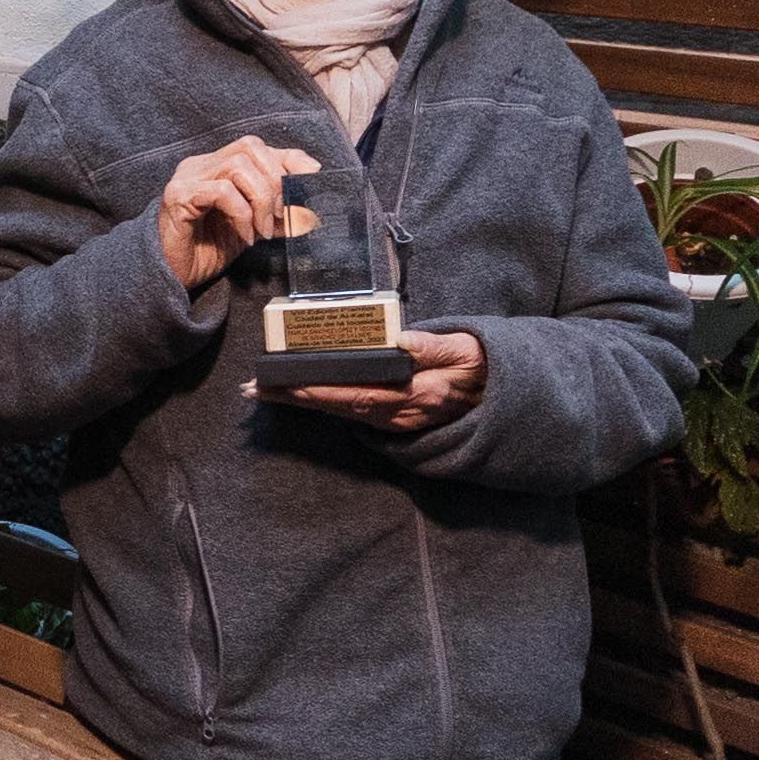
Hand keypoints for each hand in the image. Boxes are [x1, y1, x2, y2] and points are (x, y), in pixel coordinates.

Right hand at [155, 136, 323, 290]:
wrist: (170, 277)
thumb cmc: (207, 252)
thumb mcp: (252, 227)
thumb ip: (275, 212)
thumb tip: (307, 206)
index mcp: (217, 166)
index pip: (258, 147)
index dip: (289, 159)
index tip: (312, 179)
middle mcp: (201, 165)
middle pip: (250, 148)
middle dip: (276, 183)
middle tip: (280, 218)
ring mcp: (187, 177)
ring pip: (238, 165)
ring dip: (261, 200)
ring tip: (262, 231)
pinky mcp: (178, 196)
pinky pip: (222, 191)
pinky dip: (242, 214)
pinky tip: (244, 236)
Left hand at [255, 329, 486, 431]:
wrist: (504, 398)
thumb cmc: (483, 366)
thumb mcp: (467, 349)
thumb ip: (433, 346)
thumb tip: (401, 339)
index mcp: (414, 394)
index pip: (356, 393)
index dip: (317, 389)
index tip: (284, 383)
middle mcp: (399, 413)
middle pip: (337, 406)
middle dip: (294, 398)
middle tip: (254, 389)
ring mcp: (395, 420)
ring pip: (340, 411)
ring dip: (302, 401)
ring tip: (264, 391)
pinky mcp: (394, 419)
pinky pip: (351, 412)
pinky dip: (322, 403)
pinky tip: (299, 396)